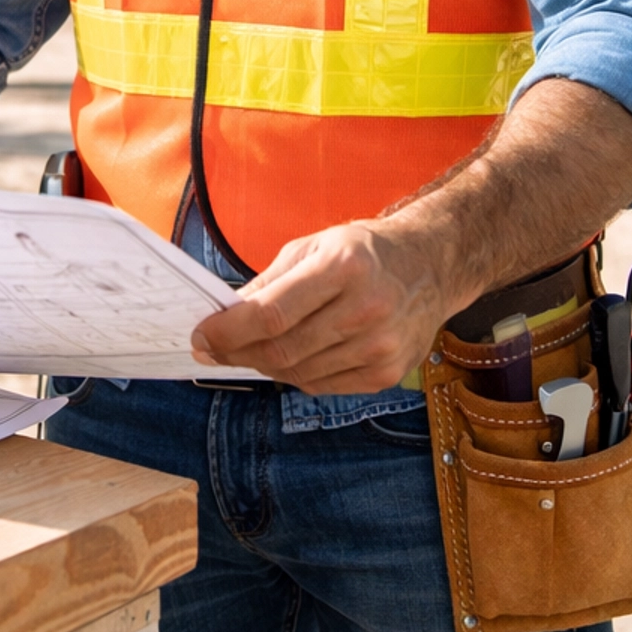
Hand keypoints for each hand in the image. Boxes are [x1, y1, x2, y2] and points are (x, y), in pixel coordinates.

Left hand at [190, 221, 447, 394]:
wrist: (430, 267)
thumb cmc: (364, 252)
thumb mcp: (313, 245)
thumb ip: (268, 282)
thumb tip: (224, 315)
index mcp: (344, 266)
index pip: (272, 313)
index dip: (229, 331)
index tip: (201, 337)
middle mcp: (367, 308)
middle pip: (282, 350)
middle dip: (236, 353)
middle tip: (212, 350)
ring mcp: (380, 346)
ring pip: (299, 374)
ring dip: (263, 366)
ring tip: (247, 351)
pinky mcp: (386, 372)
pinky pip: (323, 386)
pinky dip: (295, 375)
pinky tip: (287, 359)